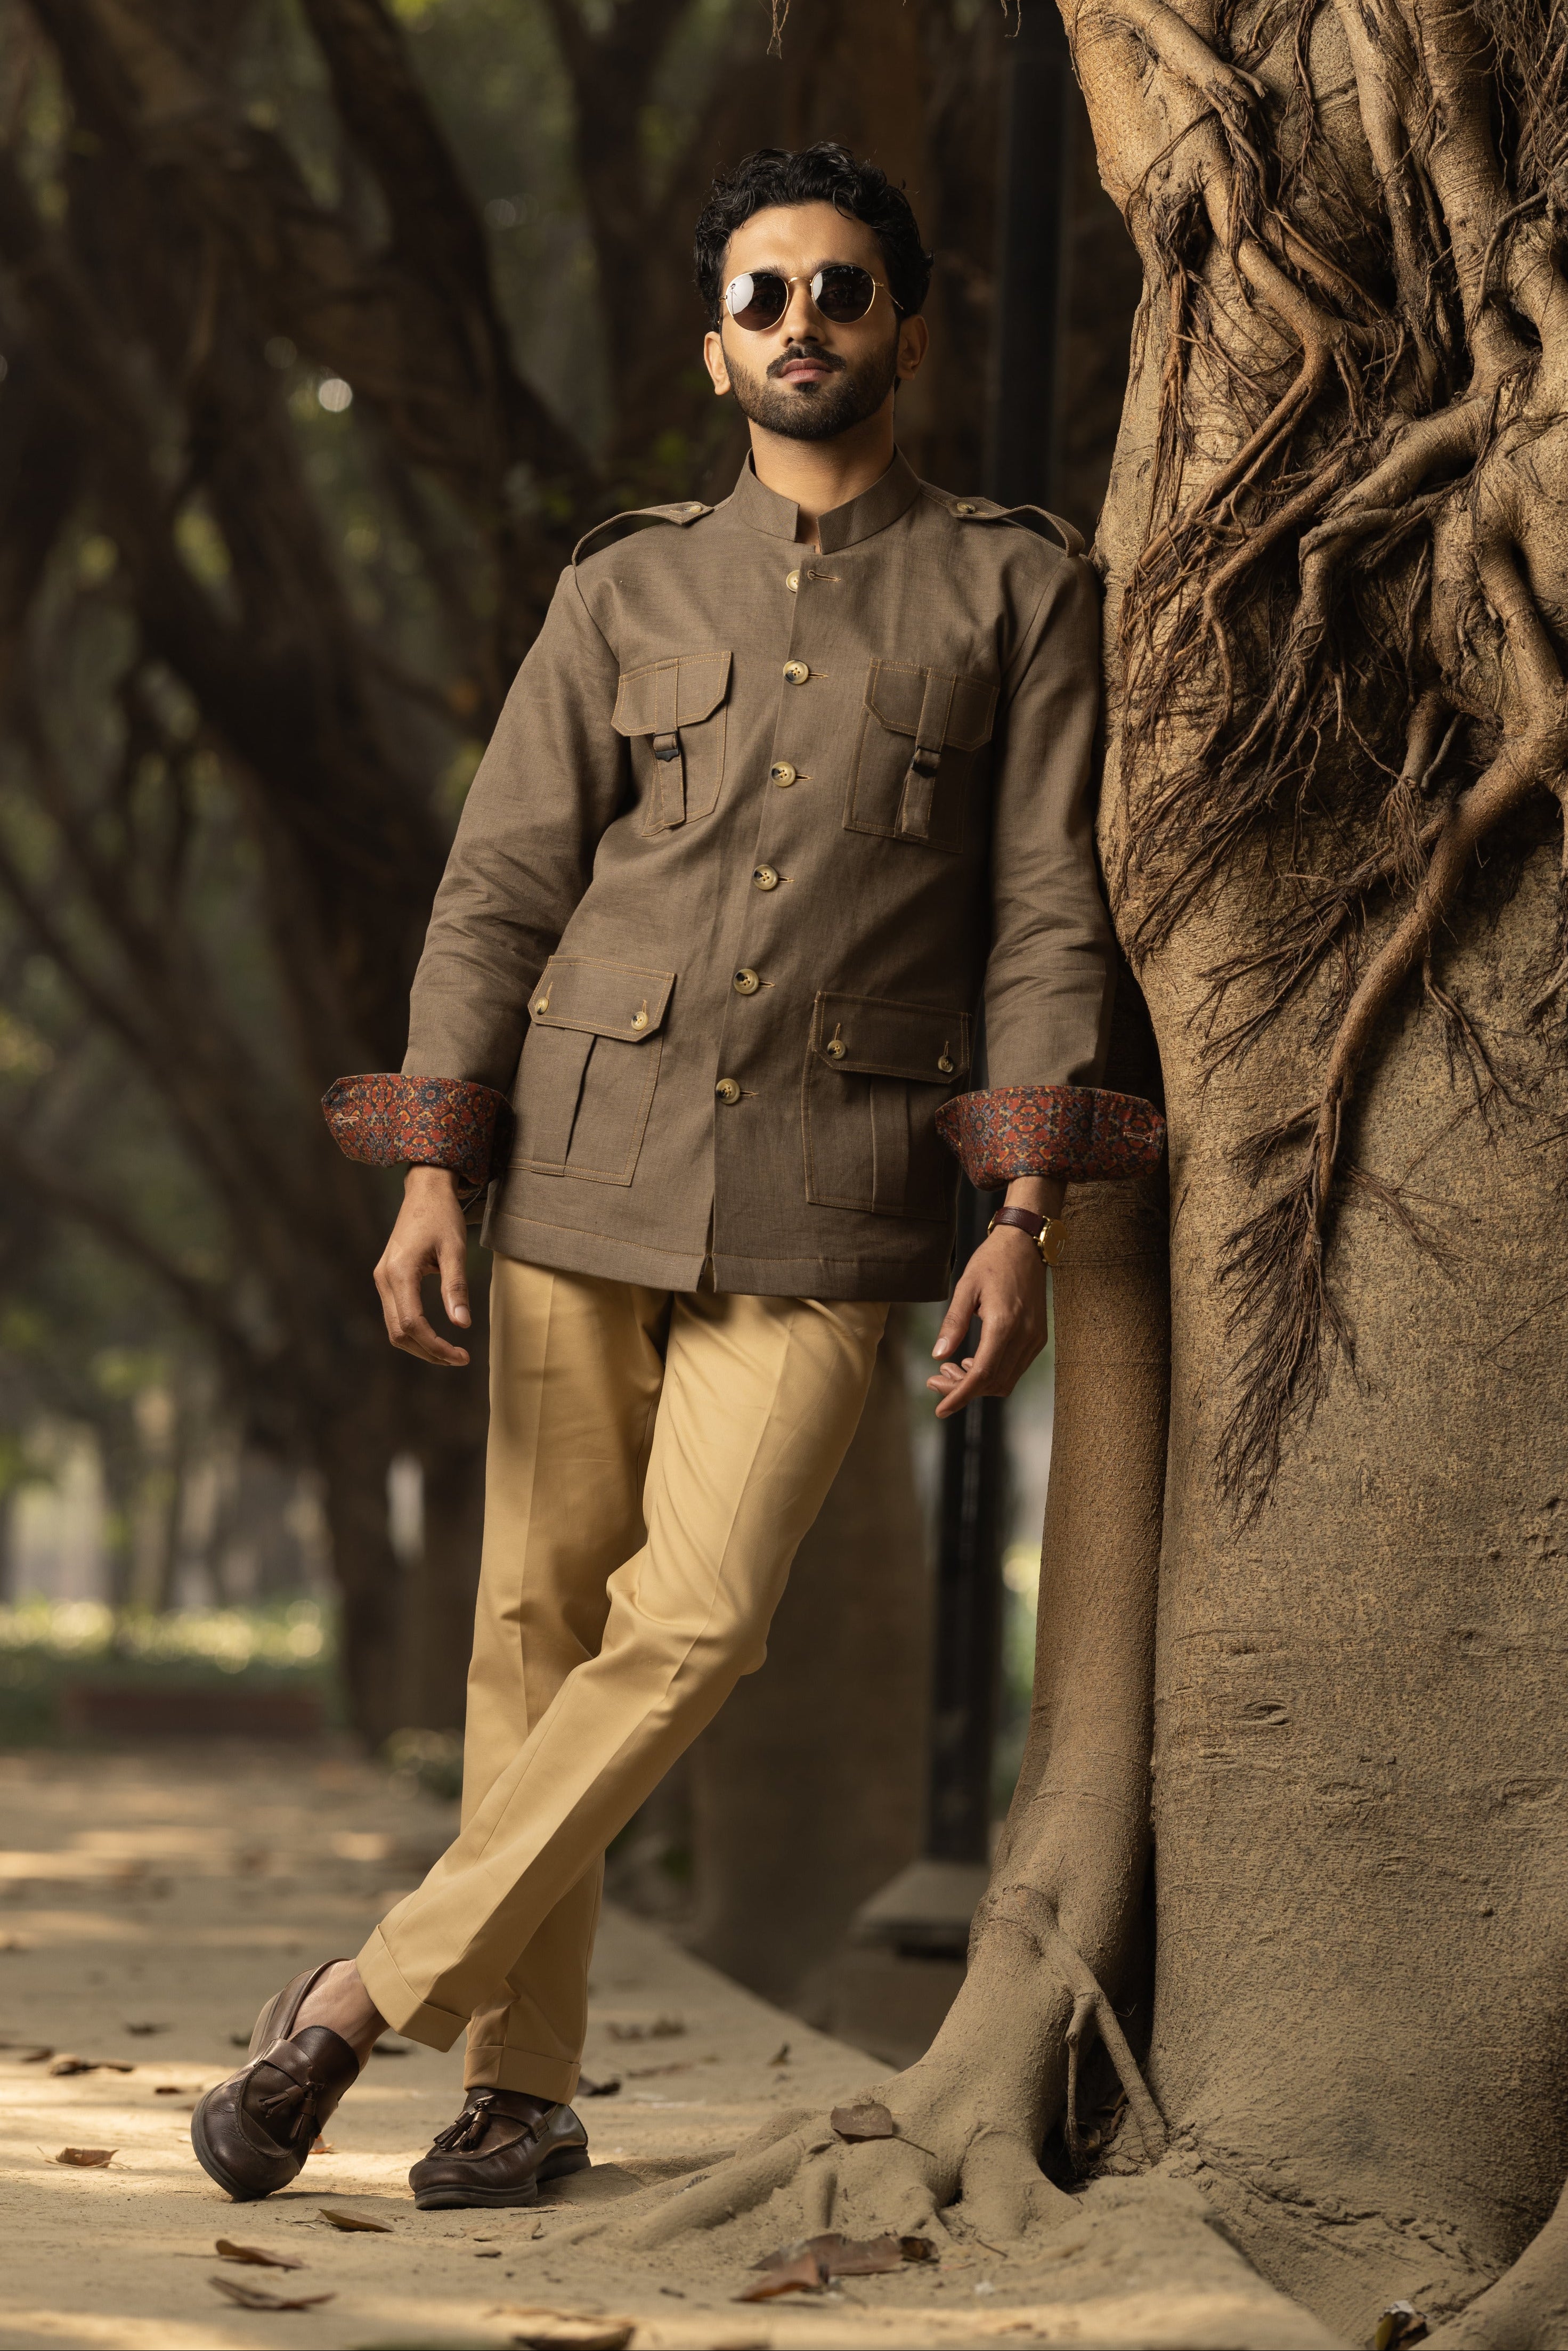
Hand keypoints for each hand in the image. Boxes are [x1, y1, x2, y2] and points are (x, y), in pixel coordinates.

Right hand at [373, 1166, 471, 1366]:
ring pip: (394, 1328)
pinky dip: (414, 1331)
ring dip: (420, 1345)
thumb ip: (456, 1287)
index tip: (462, 1356)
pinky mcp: (387, 1278)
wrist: (425, 1191)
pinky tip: (436, 1335)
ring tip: (450, 1352)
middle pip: (399, 1333)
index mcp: (399, 1273)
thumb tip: (462, 1325)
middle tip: (460, 1359)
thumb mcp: (455, 1250)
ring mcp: (382, 1279)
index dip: (436, 1347)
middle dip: (428, 1352)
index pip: (412, 1324)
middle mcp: (384, 1279)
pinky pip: (395, 1315)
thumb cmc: (442, 1216)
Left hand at [926, 1225, 1048, 1416]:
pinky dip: (992, 1373)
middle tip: (934, 1380)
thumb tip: (938, 1355)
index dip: (959, 1395)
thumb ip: (952, 1323)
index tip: (940, 1409)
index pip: (982, 1374)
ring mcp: (1035, 1338)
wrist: (1025, 1244)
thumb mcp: (964, 1287)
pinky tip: (970, 1361)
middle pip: (993, 1382)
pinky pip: (1015, 1368)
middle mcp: (1024, 1336)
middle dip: (962, 1389)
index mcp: (1004, 1324)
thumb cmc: (992, 1261)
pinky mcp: (1038, 1337)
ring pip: (1006, 1380)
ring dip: (976, 1383)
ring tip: (948, 1369)